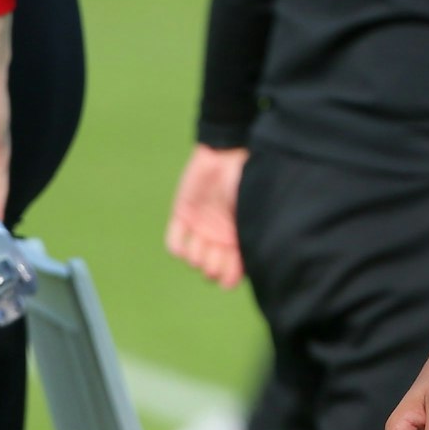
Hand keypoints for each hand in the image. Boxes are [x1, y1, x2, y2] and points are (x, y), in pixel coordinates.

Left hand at [165, 144, 248, 288]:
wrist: (228, 152)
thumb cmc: (248, 181)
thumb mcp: (254, 211)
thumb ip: (249, 237)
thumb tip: (251, 263)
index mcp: (239, 238)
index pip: (232, 272)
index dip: (230, 277)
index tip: (231, 276)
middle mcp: (220, 237)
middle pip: (211, 269)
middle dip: (214, 268)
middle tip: (217, 255)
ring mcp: (200, 227)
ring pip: (193, 259)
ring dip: (197, 257)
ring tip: (204, 245)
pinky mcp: (182, 216)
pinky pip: (174, 243)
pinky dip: (177, 248)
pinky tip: (185, 244)